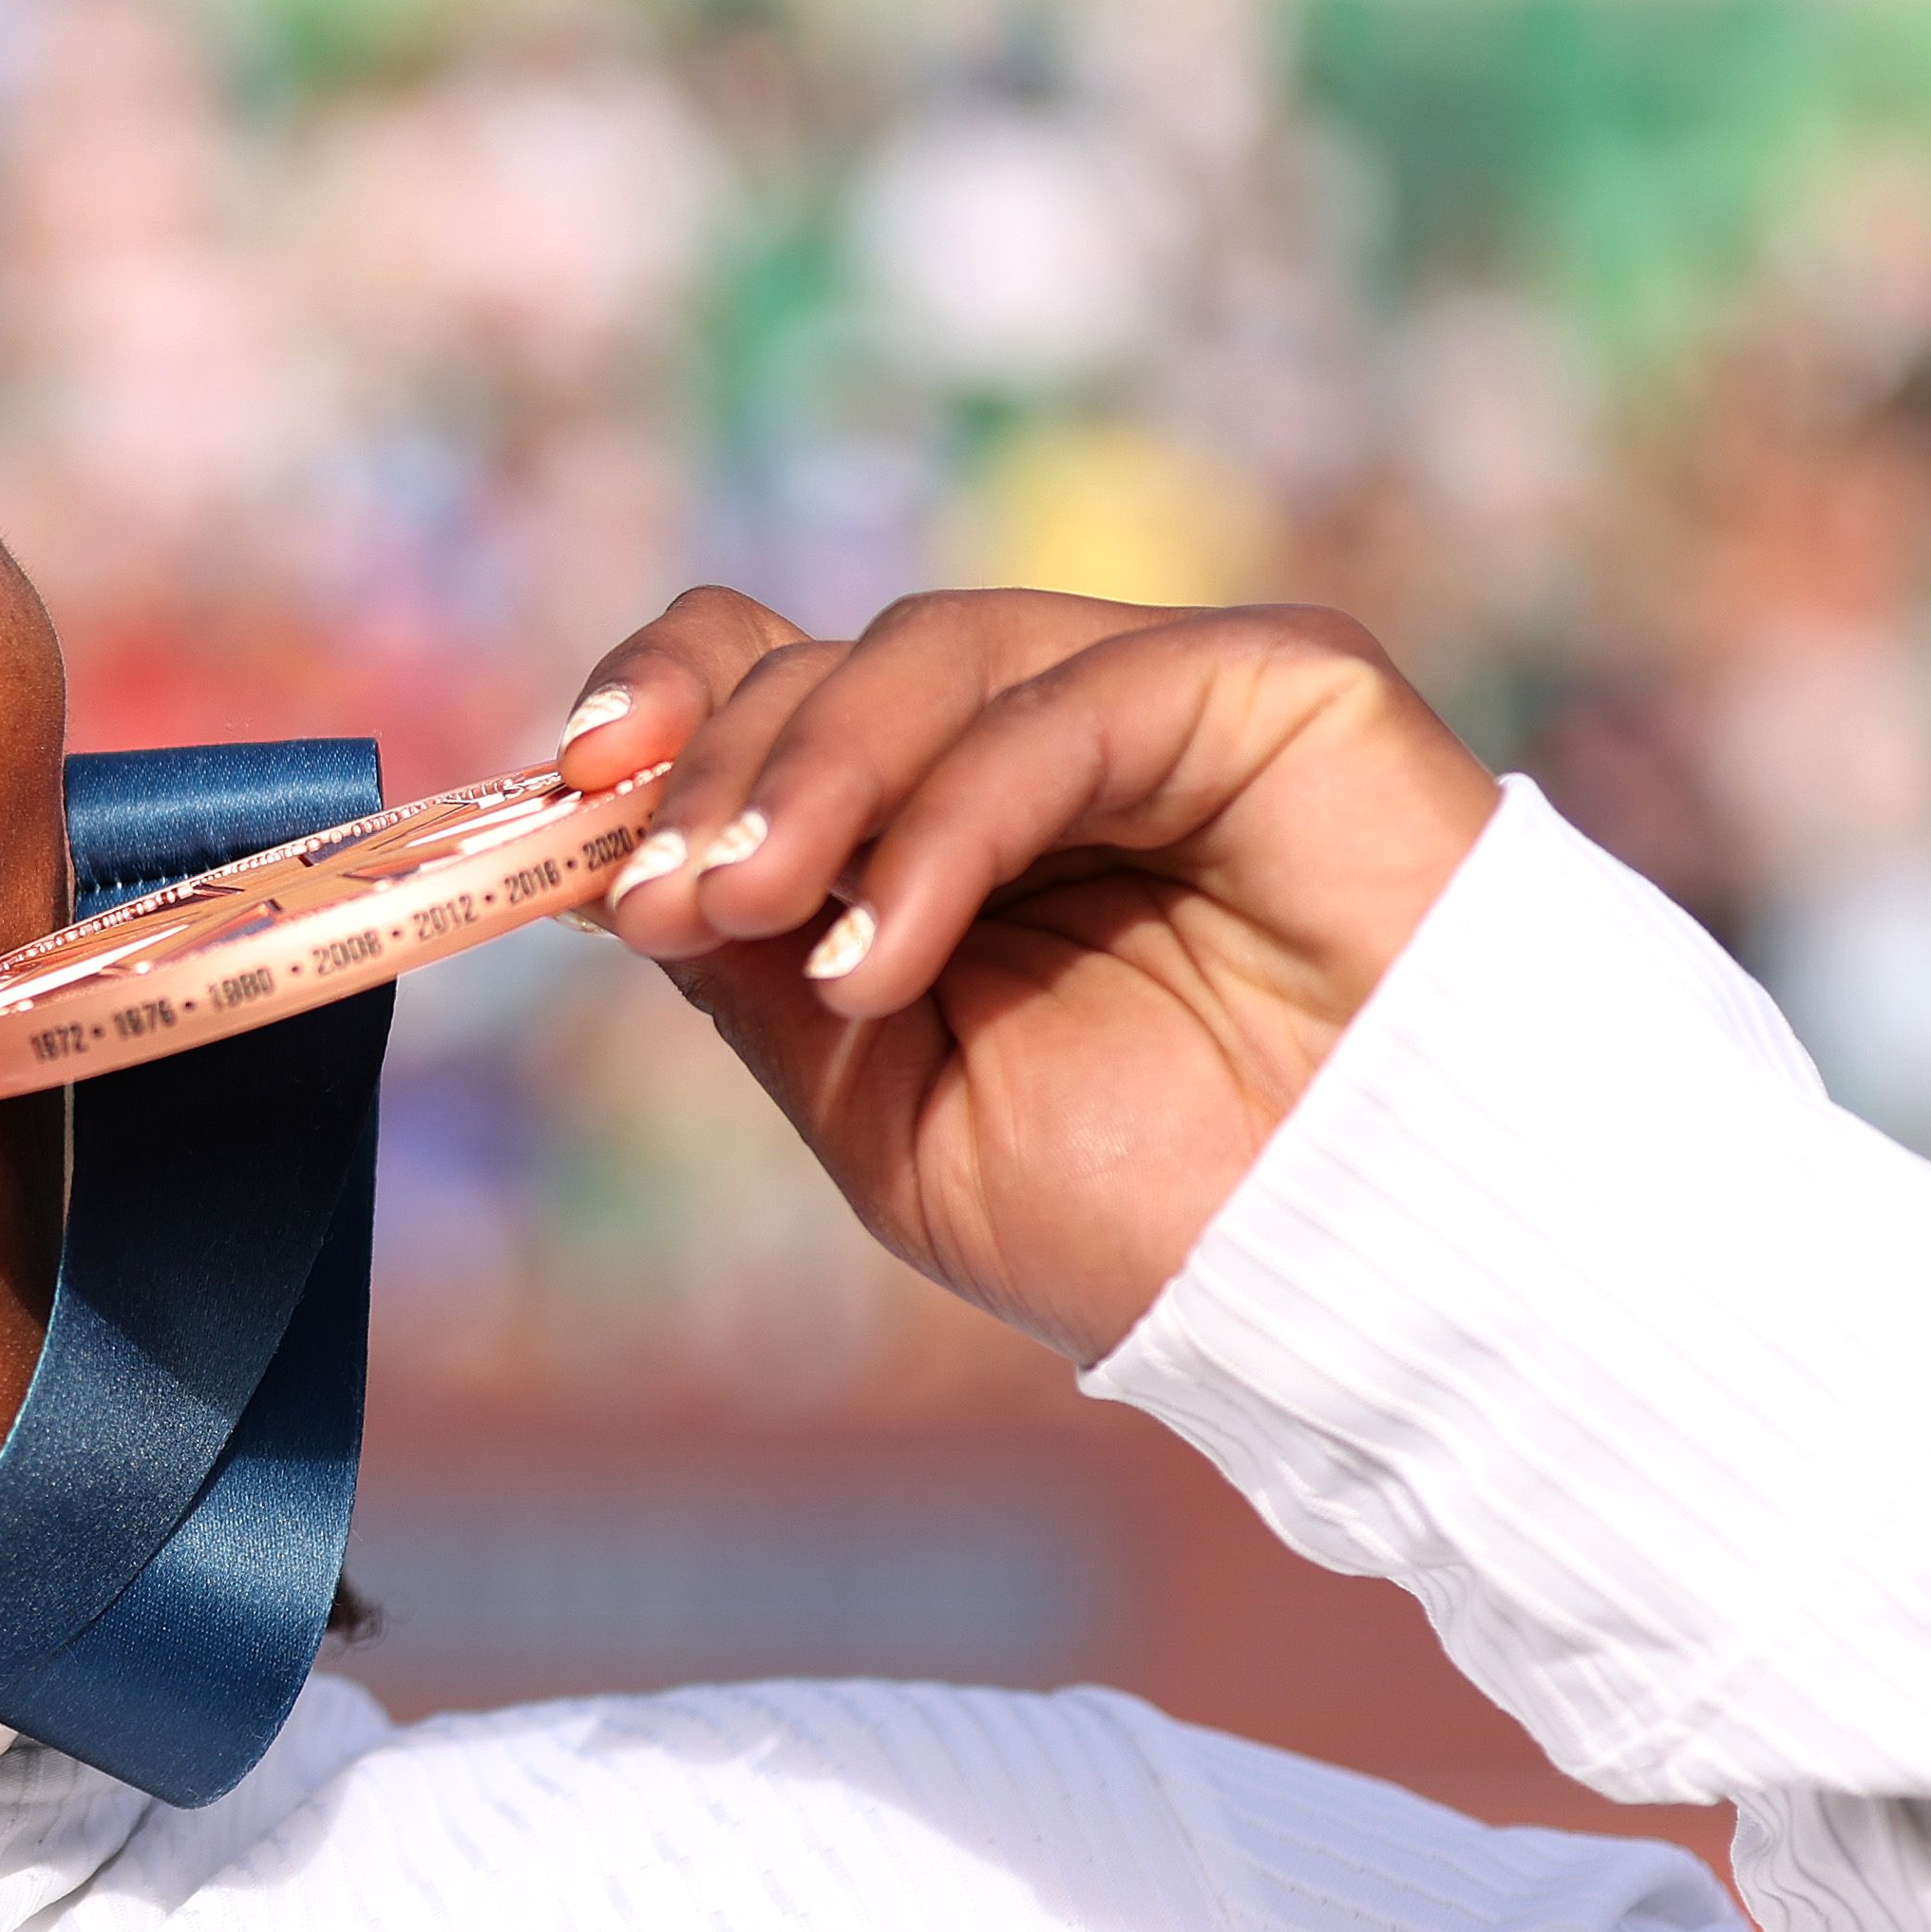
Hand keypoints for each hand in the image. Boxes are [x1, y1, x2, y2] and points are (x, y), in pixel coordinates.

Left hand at [568, 589, 1500, 1364]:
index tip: (567, 786)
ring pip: (930, 652)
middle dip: (715, 771)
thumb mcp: (880, 1098)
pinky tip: (878, 953)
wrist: (1362, 1279)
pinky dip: (945, 822)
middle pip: (822, 657)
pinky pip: (1067, 706)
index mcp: (940, 824)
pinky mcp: (1276, 688)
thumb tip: (606, 857)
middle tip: (666, 905)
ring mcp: (1160, 699)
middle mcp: (1040, 741)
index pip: (767, 674)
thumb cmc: (1147, 1215)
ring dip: (810, 780)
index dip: (660, 698)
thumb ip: (753, 966)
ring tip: (760, 921)